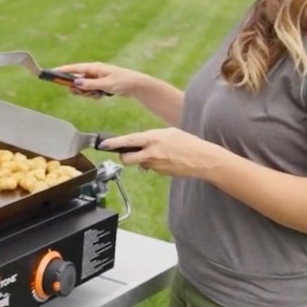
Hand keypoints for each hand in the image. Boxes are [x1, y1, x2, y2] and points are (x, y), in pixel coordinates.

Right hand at [53, 62, 152, 98]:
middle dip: (78, 88)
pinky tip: (101, 96)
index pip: (75, 68)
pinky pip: (90, 91)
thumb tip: (76, 83)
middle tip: (82, 93)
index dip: (63, 71)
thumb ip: (90, 84)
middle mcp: (94, 71)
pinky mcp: (100, 85)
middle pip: (77, 79)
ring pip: (84, 87)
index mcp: (95, 67)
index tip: (52, 72)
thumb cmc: (123, 82)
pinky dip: (93, 95)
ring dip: (87, 93)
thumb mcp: (106, 84)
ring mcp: (97, 78)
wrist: (136, 86)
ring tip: (97, 95)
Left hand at [99, 127, 223, 178]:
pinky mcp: (160, 173)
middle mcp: (151, 153)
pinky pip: (150, 168)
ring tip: (157, 153)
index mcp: (153, 139)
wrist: (203, 159)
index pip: (128, 141)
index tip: (103, 144)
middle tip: (128, 153)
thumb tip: (140, 142)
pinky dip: (153, 164)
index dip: (113, 143)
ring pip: (139, 164)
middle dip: (124, 157)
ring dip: (141, 160)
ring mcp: (155, 165)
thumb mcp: (168, 133)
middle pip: (126, 159)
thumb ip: (151, 137)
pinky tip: (165, 159)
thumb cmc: (188, 142)